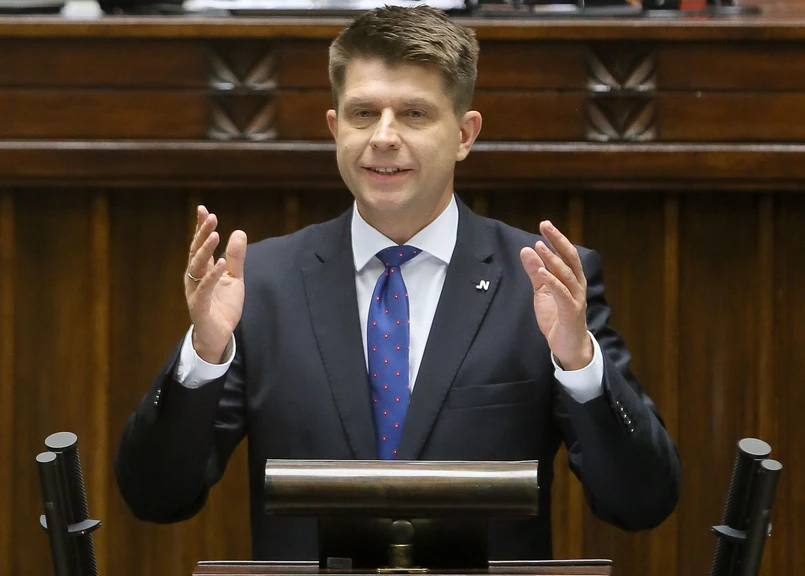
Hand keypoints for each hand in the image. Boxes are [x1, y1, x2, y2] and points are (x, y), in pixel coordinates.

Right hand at [185, 205, 246, 363]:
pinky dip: (212, 276)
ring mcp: (195, 291)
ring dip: (205, 250)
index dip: (201, 227)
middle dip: (202, 233)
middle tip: (211, 217)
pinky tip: (220, 263)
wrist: (219, 335)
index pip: (201, 244)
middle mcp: (195, 278)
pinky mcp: (199, 306)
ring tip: (214, 234)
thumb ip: (236, 257)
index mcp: (203, 270)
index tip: (203, 209)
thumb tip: (239, 231)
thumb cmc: (223, 306)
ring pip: (197, 267)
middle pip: (196, 251)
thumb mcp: (235, 278)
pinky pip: (204, 289)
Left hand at [519, 221, 591, 370]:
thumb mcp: (542, 292)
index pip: (566, 254)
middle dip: (557, 241)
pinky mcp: (571, 312)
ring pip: (567, 275)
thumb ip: (535, 272)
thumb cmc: (557, 318)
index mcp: (572, 279)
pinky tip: (542, 273)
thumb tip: (526, 250)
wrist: (567, 346)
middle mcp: (577, 286)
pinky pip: (563, 294)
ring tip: (540, 247)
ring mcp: (576, 299)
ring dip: (553, 260)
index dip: (556, 239)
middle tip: (545, 226)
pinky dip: (553, 282)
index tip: (544, 224)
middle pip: (570, 259)